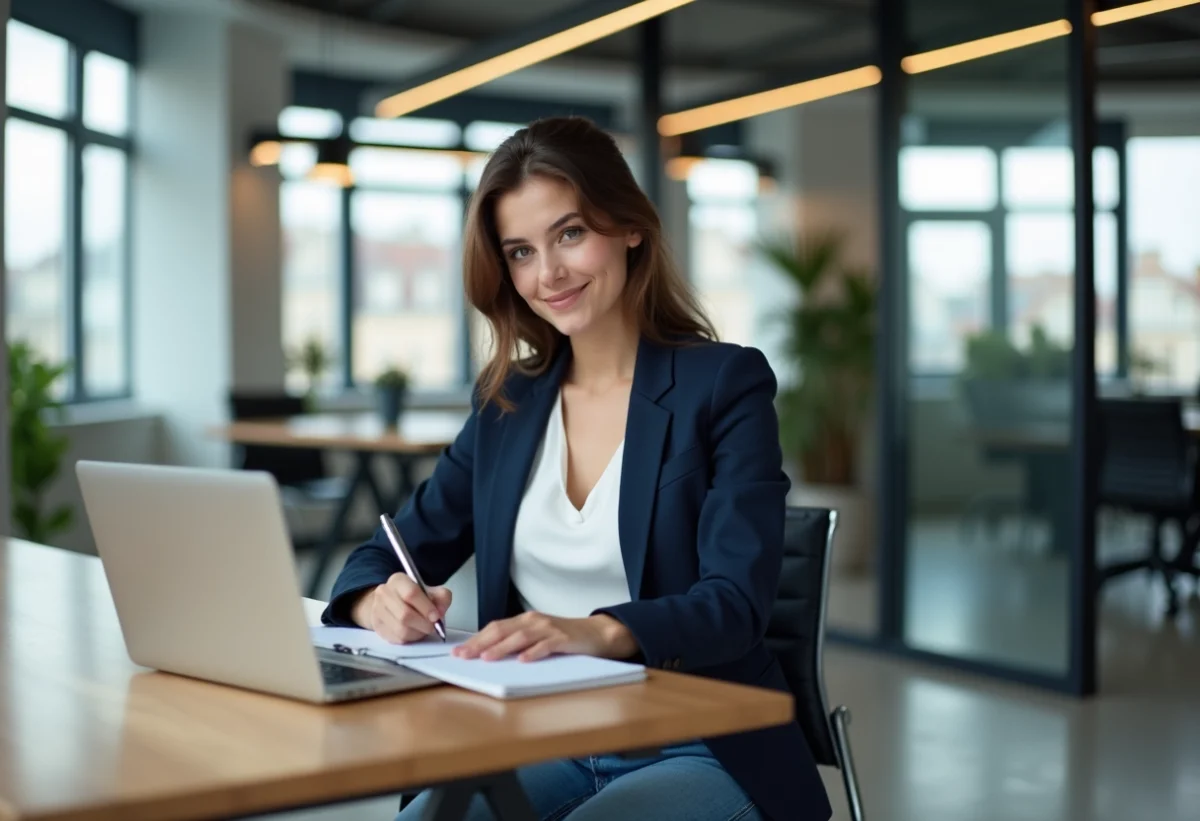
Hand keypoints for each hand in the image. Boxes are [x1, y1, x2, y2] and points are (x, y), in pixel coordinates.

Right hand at [350, 573, 451, 643]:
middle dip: (423, 624)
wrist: (391, 602)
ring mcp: (377, 610)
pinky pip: (396, 639)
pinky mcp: (376, 626)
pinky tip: (414, 632)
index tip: (436, 617)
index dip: (426, 608)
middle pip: (405, 614)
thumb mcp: (432, 591)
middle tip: (432, 627)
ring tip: (423, 629)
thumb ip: (442, 598)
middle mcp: (384, 593)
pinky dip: (409, 638)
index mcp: (398, 580)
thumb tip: (440, 611)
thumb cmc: (416, 597)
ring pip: (401, 629)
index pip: (411, 593)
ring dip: (417, 633)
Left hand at [453, 612, 636, 662]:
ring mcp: (549, 629)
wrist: (598, 633)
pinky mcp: (564, 639)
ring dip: (502, 648)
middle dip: (481, 643)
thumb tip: (488, 655)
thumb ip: (517, 643)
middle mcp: (534, 621)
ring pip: (520, 637)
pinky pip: (546, 645)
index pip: (495, 628)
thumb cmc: (565, 638)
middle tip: (464, 656)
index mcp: (525, 620)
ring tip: (487, 658)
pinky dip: (533, 652)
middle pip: (502, 630)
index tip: (458, 652)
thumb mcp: (538, 637)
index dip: (475, 639)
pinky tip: (523, 660)